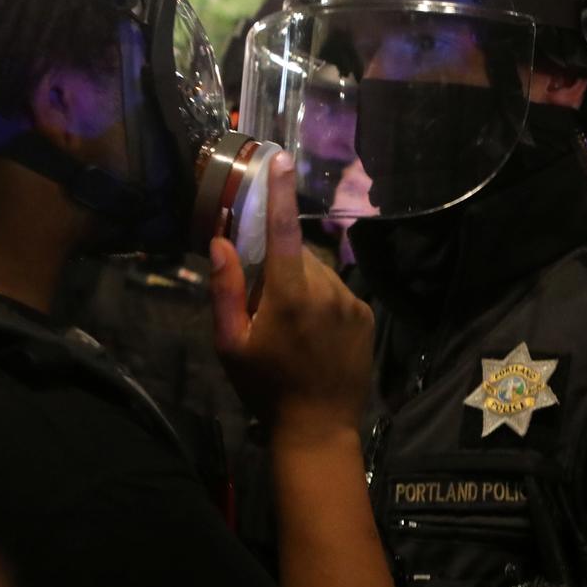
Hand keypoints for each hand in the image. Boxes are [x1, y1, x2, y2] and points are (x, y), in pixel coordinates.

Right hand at [209, 152, 374, 443]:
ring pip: (318, 272)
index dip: (279, 193)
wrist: (319, 429)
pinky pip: (337, 291)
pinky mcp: (366, 315)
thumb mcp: (230, 346)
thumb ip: (225, 291)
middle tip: (265, 308)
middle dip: (278, 267)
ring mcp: (351, 302)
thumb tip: (220, 242)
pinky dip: (322, 300)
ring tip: (292, 328)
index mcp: (289, 296)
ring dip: (302, 284)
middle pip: (296, 255)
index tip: (281, 158)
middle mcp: (326, 290)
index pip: (281, 232)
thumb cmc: (265, 388)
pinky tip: (314, 334)